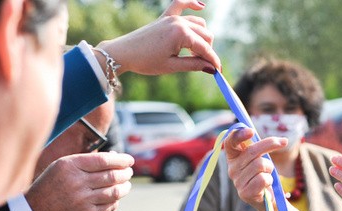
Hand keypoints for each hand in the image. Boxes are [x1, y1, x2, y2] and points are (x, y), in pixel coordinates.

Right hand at [26, 152, 133, 210]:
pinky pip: (110, 206)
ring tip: (126, 184)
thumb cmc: (54, 184)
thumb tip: (116, 156)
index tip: (129, 160)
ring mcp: (83, 200)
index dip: (121, 160)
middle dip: (125, 173)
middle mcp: (77, 182)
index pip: (103, 160)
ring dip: (125, 187)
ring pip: (115, 192)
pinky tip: (115, 197)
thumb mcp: (63, 166)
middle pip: (112, 176)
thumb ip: (87, 161)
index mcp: (70, 166)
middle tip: (129, 172)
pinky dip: (115, 200)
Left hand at [96, 0, 220, 75]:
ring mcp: (172, 17)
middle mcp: (178, 22)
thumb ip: (194, 65)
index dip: (213, 62)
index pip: (205, 48)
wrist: (123, 53)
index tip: (218, 73)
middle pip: (205, 36)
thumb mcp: (172, 66)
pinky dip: (191, 3)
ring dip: (202, 38)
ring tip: (195, 53)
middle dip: (207, 51)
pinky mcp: (165, 17)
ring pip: (199, 24)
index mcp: (181, 34)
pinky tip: (201, 6)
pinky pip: (180, 4)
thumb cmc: (146, 61)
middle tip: (202, 66)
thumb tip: (212, 69)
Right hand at [225, 128, 288, 210]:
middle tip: (283, 142)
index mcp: (233, 157)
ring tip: (267, 174)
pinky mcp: (244, 193)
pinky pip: (263, 179)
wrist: (267, 198)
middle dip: (270, 144)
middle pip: (252, 151)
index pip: (230, 142)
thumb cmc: (264, 174)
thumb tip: (283, 140)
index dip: (239, 135)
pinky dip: (269, 180)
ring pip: (260, 164)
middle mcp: (232, 168)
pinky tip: (266, 185)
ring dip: (270, 168)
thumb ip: (263, 147)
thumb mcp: (261, 157)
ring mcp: (237, 182)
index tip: (251, 131)